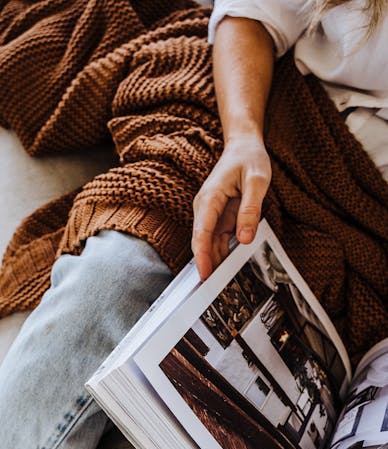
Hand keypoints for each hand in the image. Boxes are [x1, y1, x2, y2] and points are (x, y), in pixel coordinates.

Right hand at [192, 134, 270, 280]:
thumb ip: (251, 209)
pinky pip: (219, 241)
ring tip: (225, 287)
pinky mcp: (220, 219)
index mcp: (210, 199)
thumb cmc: (249, 158)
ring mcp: (212, 215)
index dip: (202, 256)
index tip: (205, 275)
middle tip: (216, 292)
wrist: (243, 145)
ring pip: (211, 245)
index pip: (201, 233)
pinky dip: (224, 255)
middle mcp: (206, 209)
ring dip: (216, 264)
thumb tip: (243, 238)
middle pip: (203, 243)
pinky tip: (231, 270)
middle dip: (207, 266)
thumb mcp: (257, 180)